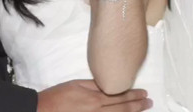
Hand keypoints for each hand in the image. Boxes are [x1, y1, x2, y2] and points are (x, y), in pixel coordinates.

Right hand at [37, 80, 151, 111]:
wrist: (43, 110)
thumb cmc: (57, 96)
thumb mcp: (76, 84)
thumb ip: (94, 85)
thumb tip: (109, 83)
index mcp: (94, 98)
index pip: (119, 96)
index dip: (133, 95)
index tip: (143, 93)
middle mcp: (97, 111)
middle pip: (122, 108)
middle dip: (138, 105)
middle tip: (149, 102)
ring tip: (144, 109)